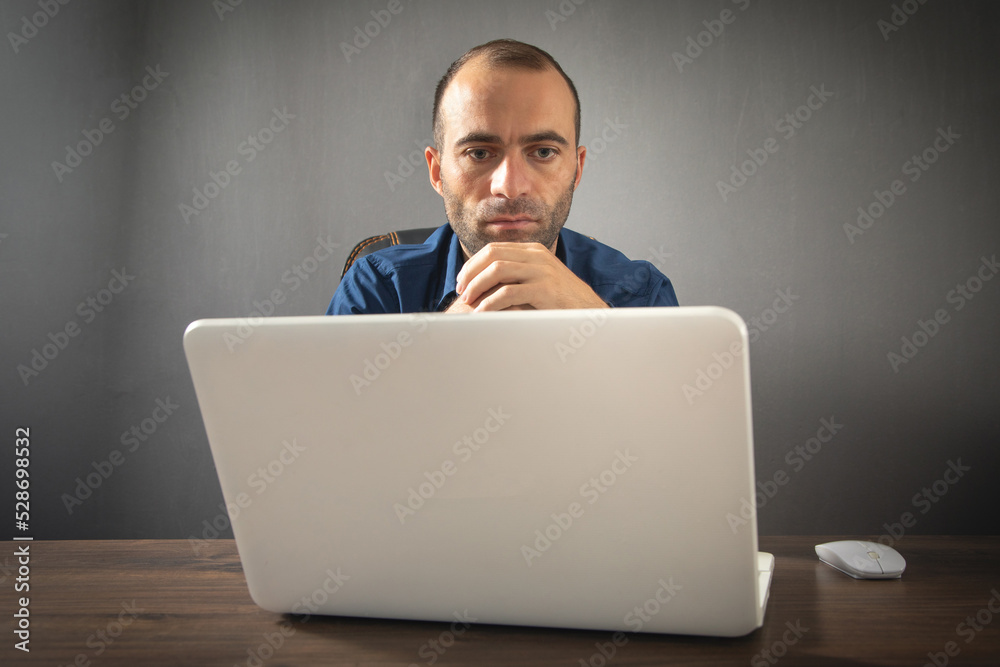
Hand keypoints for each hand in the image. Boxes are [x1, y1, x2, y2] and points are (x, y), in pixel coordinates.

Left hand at [452, 242, 607, 311]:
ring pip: (497, 270)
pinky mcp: (545, 289)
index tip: (462, 281)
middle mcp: (537, 256)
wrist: (590, 312)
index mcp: (533, 251)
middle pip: (492, 255)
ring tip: (469, 301)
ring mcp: (542, 270)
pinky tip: (483, 313)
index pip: (494, 249)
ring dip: (477, 286)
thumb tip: (486, 284)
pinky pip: (509, 292)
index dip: (473, 264)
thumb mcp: (538, 281)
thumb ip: (518, 276)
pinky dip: (490, 302)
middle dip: (471, 273)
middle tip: (461, 291)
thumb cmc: (561, 301)